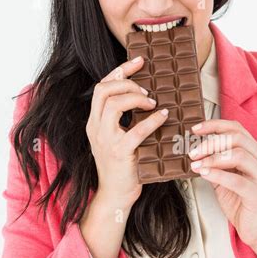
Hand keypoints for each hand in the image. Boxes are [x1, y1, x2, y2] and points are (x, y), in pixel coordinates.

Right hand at [86, 57, 168, 208]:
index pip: (101, 87)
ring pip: (113, 104)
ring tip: (151, 102)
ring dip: (135, 98)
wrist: (115, 196)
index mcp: (94, 122)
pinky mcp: (119, 153)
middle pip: (103, 90)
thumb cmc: (122, 167)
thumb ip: (124, 120)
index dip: (119, 71)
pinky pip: (135, 130)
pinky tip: (162, 116)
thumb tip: (148, 98)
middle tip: (146, 88)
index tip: (138, 62)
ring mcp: (105, 140)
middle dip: (126, 81)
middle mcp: (95, 128)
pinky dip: (151, 120)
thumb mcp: (118, 138)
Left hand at [187, 118, 256, 249]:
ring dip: (212, 157)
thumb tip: (195, 152)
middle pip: (237, 138)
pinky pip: (237, 179)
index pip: (237, 129)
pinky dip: (217, 174)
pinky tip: (204, 174)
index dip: (215, 126)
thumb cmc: (244, 205)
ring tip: (196, 164)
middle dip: (211, 142)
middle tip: (193, 151)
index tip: (196, 129)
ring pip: (238, 155)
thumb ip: (216, 164)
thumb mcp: (227, 179)